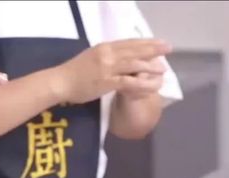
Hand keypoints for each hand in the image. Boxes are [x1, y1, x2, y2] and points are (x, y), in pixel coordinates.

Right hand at [49, 39, 170, 103]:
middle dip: (153, 49)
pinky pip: (128, 82)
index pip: (129, 42)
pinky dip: (141, 83)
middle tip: (168, 48)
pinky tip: (151, 85)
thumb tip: (119, 57)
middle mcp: (107, 54)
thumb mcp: (92, 58)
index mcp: (104, 47)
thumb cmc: (74, 73)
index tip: (159, 42)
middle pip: (134, 50)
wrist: (60, 82)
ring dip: (150, 66)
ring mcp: (107, 68)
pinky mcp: (106, 81)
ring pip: (134, 64)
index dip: (145, 42)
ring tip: (163, 68)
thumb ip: (106, 56)